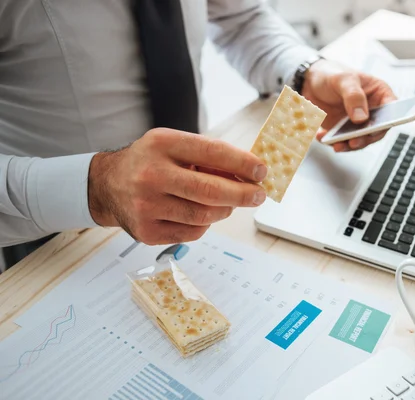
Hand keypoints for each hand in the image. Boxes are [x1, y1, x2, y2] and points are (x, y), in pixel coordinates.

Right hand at [88, 128, 267, 244]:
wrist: (107, 185)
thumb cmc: (150, 162)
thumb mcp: (174, 146)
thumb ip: (209, 156)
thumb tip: (250, 174)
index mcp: (162, 144)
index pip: (212, 153)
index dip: (242, 163)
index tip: (262, 171)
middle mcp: (151, 175)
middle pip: (210, 191)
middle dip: (243, 195)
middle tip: (259, 195)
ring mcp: (146, 206)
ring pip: (205, 216)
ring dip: (225, 210)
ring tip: (227, 203)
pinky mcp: (147, 231)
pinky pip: (193, 233)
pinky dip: (205, 224)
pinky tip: (199, 213)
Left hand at [302, 59, 395, 151]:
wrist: (309, 82)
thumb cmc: (332, 74)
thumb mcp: (344, 79)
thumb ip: (354, 96)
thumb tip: (362, 117)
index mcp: (379, 95)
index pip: (392, 110)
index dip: (389, 120)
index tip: (378, 127)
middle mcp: (371, 112)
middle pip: (376, 131)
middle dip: (365, 138)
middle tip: (353, 141)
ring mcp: (357, 124)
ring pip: (359, 140)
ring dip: (348, 145)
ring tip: (336, 144)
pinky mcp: (342, 132)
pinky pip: (341, 141)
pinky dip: (332, 142)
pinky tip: (322, 136)